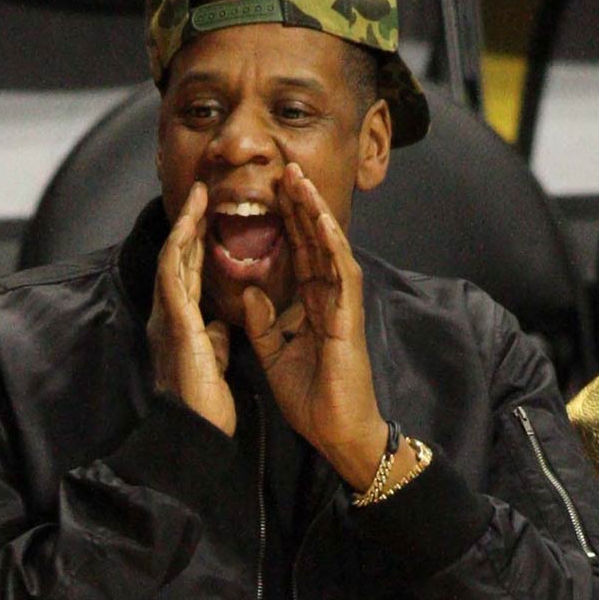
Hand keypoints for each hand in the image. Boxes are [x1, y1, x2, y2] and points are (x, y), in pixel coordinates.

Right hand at [147, 182, 235, 436]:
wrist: (196, 432)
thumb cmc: (205, 406)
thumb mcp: (213, 363)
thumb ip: (212, 340)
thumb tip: (219, 325)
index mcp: (182, 324)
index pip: (189, 275)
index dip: (197, 245)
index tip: (208, 218)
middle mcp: (169, 316)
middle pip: (177, 259)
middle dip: (187, 224)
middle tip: (199, 192)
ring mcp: (168, 318)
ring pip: (171, 260)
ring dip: (183, 226)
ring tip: (196, 197)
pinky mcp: (175, 325)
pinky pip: (174, 277)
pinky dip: (180, 250)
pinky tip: (188, 227)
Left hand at [239, 161, 386, 488]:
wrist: (336, 431)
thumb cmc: (312, 399)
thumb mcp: (275, 353)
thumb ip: (264, 321)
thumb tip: (250, 289)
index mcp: (312, 307)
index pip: (298, 255)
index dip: (286, 224)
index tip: (271, 193)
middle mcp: (329, 299)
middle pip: (313, 243)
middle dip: (300, 206)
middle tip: (285, 169)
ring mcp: (342, 305)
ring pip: (329, 248)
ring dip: (315, 213)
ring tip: (300, 180)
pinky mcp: (348, 317)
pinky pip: (342, 271)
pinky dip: (331, 243)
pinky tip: (320, 218)